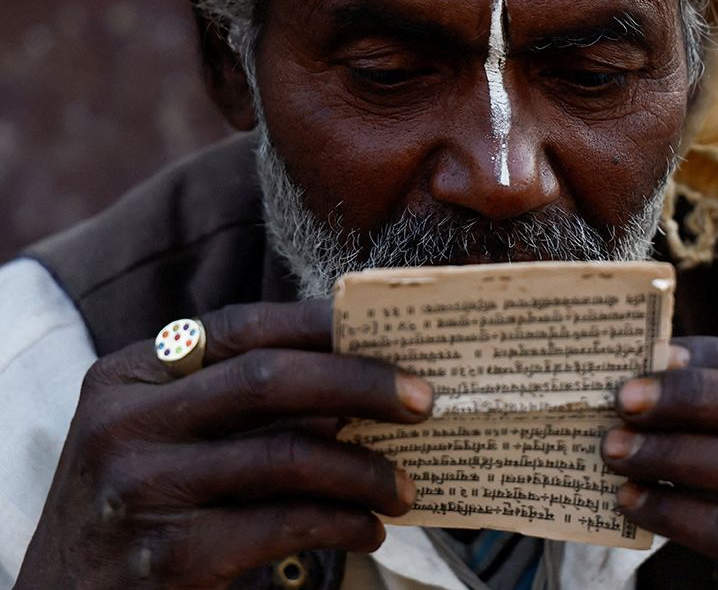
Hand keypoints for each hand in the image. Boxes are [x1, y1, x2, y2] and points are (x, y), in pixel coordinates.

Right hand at [15, 301, 432, 588]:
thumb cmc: (135, 508)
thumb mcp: (160, 436)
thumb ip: (236, 404)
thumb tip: (355, 386)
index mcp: (130, 375)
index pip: (244, 327)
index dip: (323, 325)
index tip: (388, 331)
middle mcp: (127, 423)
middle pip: (271, 379)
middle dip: (363, 384)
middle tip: (424, 401)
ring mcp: (143, 490)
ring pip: (289, 456)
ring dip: (365, 470)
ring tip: (404, 486)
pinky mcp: (170, 557)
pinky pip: (285, 525)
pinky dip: (342, 523)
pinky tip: (367, 529)